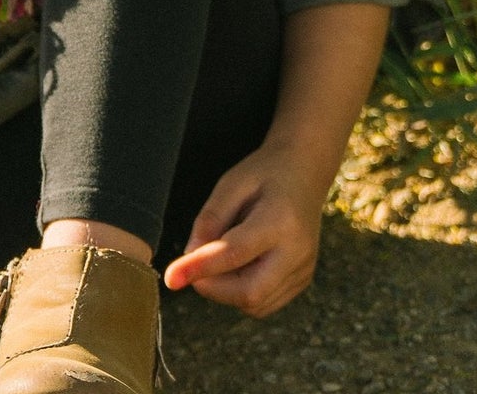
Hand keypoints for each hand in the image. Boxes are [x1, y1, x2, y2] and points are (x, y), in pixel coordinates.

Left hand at [161, 142, 325, 316]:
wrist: (305, 171)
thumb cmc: (264, 174)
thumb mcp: (231, 183)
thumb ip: (210, 220)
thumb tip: (190, 258)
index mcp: (280, 220)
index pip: (235, 253)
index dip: (200, 268)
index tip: (171, 278)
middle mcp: (298, 252)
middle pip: (250, 293)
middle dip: (213, 288)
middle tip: (194, 266)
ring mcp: (303, 270)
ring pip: (256, 304)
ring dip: (226, 290)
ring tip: (223, 254)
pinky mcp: (302, 280)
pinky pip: (265, 302)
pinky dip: (243, 291)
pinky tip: (240, 264)